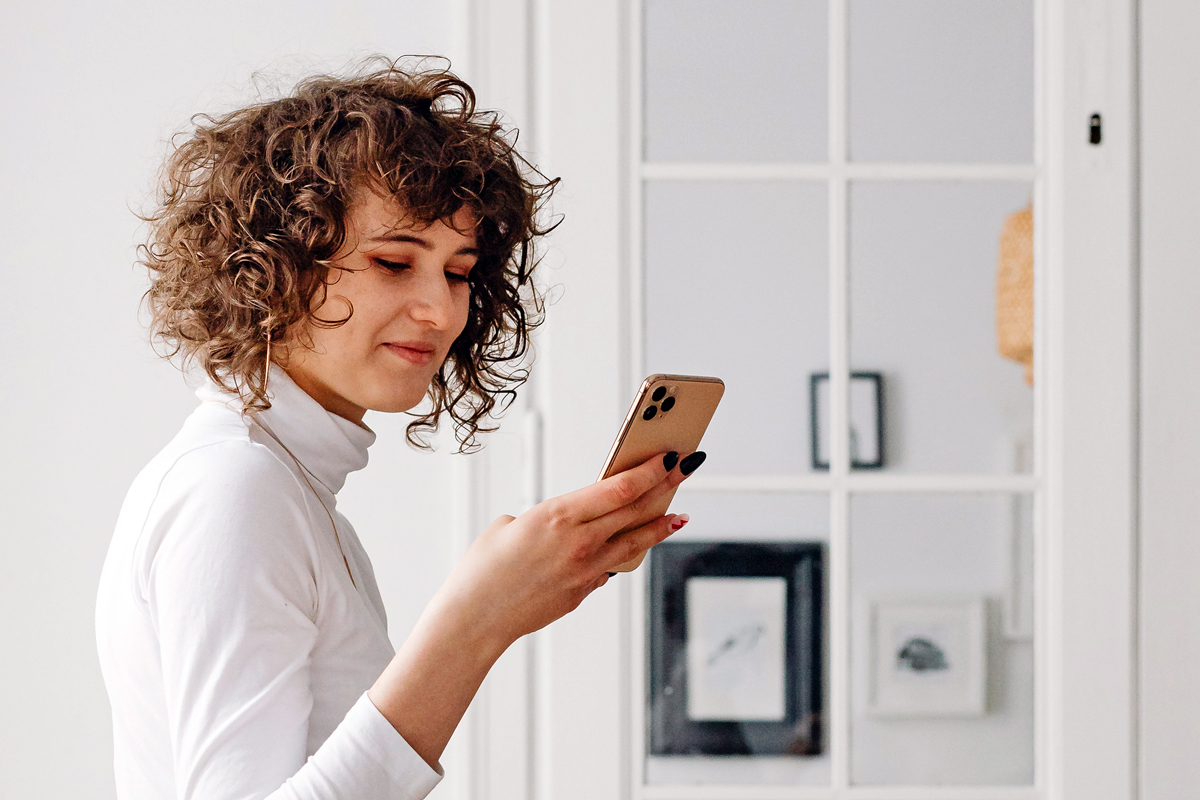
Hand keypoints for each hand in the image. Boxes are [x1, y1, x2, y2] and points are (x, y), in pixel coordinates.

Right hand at [435, 450, 695, 649]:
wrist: (474, 619)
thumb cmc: (482, 568)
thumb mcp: (510, 526)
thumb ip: (545, 519)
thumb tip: (568, 525)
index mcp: (558, 515)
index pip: (619, 488)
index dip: (649, 471)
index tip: (668, 458)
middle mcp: (579, 542)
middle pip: (634, 509)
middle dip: (664, 487)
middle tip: (686, 471)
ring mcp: (585, 571)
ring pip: (634, 542)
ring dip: (659, 526)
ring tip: (680, 515)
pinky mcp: (582, 593)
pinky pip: (610, 566)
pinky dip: (625, 553)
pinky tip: (635, 546)